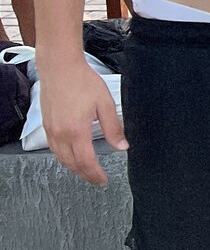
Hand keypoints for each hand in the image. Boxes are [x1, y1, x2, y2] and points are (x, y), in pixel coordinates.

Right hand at [41, 57, 126, 185]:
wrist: (60, 69)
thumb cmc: (82, 82)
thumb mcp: (105, 104)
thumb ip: (114, 128)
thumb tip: (122, 146)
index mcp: (76, 131)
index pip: (86, 162)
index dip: (95, 174)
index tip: (103, 180)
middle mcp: (60, 134)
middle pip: (72, 164)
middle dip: (85, 174)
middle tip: (96, 179)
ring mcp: (51, 130)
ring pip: (61, 158)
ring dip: (73, 167)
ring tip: (86, 170)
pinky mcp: (46, 125)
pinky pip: (54, 149)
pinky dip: (63, 157)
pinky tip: (72, 155)